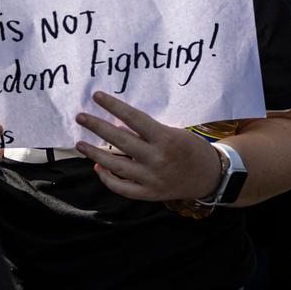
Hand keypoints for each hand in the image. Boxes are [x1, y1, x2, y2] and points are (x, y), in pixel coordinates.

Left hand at [74, 91, 219, 202]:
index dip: (114, 106)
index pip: (133, 118)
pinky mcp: (150, 194)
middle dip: (97, 127)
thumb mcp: (173, 131)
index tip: (96, 96)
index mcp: (165, 138)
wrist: (210, 176)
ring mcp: (152, 178)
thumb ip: (147, 131)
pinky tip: (97, 167)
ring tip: (80, 144)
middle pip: (120, 141)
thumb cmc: (190, 148)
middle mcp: (157, 158)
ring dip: (95, 154)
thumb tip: (117, 125)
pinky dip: (108, 179)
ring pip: (116, 166)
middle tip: (80, 116)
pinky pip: (123, 188)